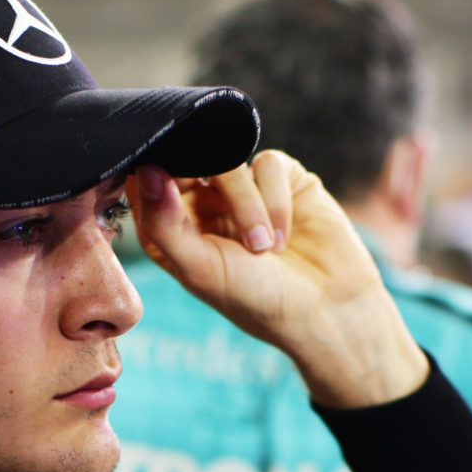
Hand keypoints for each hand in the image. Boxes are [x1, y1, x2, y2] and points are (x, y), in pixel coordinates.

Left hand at [128, 152, 427, 408]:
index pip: (145, 183)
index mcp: (172, 228)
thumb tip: (144, 171)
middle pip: (188, 161)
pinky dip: (275, 200)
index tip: (162, 182)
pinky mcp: (282, 178)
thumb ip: (164, 223)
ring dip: (247, 205)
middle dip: (203, 182)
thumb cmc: (257, 300)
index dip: (151, 174)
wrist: (327, 310)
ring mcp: (243, 189)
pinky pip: (267, 164)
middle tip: (213, 206)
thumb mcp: (200, 268)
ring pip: (229, 161)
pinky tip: (284, 236)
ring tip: (264, 249)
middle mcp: (204, 204)